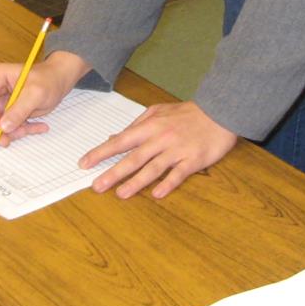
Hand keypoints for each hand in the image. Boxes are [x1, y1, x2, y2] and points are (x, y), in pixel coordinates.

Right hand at [0, 51, 89, 145]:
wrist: (58, 81)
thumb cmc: (48, 79)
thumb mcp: (36, 93)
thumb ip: (19, 109)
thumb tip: (3, 127)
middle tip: (5, 141)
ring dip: (10, 132)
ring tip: (29, 129)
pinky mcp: (7, 113)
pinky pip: (7, 128)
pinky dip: (20, 131)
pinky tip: (37, 127)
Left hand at [82, 100, 236, 199]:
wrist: (220, 111)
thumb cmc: (187, 113)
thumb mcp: (159, 112)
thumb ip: (138, 125)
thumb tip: (115, 137)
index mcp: (151, 126)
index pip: (121, 141)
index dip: (101, 152)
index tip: (85, 163)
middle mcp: (161, 138)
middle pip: (133, 158)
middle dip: (113, 173)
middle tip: (96, 186)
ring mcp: (177, 150)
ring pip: (153, 168)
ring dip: (136, 182)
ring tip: (121, 194)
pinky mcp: (193, 160)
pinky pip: (179, 174)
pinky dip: (168, 184)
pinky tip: (157, 194)